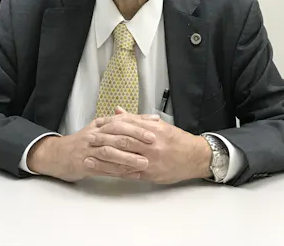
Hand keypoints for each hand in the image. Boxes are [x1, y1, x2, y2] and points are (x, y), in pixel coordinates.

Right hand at [27, 113, 159, 181]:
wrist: (57, 155)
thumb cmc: (82, 143)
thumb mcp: (97, 129)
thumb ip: (117, 123)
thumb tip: (138, 117)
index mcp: (100, 125)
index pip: (122, 120)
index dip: (139, 121)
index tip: (155, 123)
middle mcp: (95, 135)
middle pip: (117, 133)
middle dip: (136, 136)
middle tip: (153, 141)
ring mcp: (89, 150)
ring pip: (111, 152)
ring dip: (129, 157)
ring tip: (144, 162)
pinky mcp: (85, 165)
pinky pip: (104, 168)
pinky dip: (119, 172)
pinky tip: (132, 175)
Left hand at [92, 109, 211, 183]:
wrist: (194, 156)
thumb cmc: (176, 139)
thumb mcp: (158, 124)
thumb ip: (136, 118)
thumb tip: (117, 111)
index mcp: (151, 128)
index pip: (126, 125)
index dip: (109, 126)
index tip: (95, 127)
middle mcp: (150, 143)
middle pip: (122, 141)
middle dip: (104, 142)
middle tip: (88, 142)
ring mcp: (150, 159)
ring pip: (124, 159)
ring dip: (104, 160)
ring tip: (89, 159)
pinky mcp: (151, 173)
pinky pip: (130, 173)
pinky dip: (116, 172)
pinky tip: (104, 173)